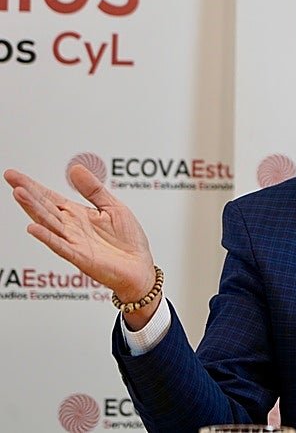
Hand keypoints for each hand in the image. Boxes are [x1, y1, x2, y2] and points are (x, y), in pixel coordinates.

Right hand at [4, 165, 157, 325]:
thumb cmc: (128, 241)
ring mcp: (74, 242)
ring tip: (19, 193)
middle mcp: (72, 228)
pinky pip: (61, 246)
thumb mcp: (113, 207)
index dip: (33, 186)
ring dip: (33, 209)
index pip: (50, 198)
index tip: (14, 174)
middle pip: (45, 208)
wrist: (141, 268)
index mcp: (79, 215)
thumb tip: (75, 168)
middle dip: (28, 193)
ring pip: (49, 224)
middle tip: (12, 178)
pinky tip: (33, 228)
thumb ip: (94, 190)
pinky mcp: (81, 257)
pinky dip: (47, 237)